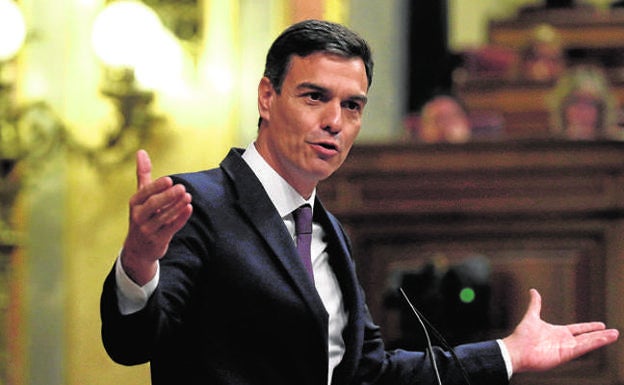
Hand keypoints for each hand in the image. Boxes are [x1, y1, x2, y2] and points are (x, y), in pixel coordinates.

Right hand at [121, 150, 192, 284]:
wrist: (138, 248)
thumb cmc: (143, 215)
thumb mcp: (141, 196)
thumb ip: (143, 174)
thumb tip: (141, 151)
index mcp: (135, 203)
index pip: (145, 193)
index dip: (157, 187)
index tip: (169, 179)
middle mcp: (139, 216)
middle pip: (153, 205)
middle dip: (167, 196)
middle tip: (182, 187)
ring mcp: (148, 230)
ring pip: (163, 217)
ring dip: (176, 207)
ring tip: (188, 196)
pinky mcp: (158, 240)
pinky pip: (170, 228)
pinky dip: (180, 219)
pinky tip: (189, 208)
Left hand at [502, 289, 618, 373]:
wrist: (516, 350)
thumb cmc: (522, 336)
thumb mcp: (532, 316)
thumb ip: (535, 304)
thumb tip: (533, 290)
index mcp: (558, 332)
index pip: (578, 329)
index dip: (589, 327)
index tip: (601, 325)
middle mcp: (564, 341)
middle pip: (587, 337)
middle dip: (601, 335)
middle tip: (614, 332)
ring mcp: (566, 348)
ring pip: (588, 342)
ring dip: (601, 339)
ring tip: (615, 335)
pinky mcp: (566, 354)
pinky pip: (582, 348)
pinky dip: (593, 343)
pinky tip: (604, 339)